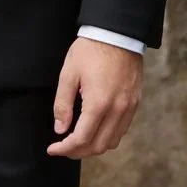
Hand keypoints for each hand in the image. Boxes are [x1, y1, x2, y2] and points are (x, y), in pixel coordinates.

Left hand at [47, 39, 142, 158]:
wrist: (118, 33)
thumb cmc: (91, 50)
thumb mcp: (68, 73)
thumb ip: (62, 104)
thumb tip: (60, 129)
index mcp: (99, 103)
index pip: (81, 139)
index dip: (65, 149)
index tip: (52, 148)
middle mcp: (117, 109)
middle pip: (98, 146)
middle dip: (77, 152)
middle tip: (63, 148)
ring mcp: (129, 107)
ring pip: (112, 142)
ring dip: (93, 147)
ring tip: (77, 141)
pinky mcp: (135, 103)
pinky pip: (122, 130)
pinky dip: (107, 137)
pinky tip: (95, 130)